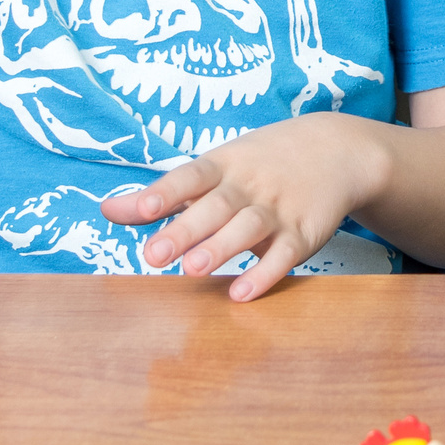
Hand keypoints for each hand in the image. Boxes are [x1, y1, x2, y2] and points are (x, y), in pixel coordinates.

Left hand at [98, 114, 381, 301]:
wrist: (338, 151)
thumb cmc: (261, 164)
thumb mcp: (216, 169)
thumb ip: (163, 195)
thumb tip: (106, 210)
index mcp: (224, 166)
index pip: (190, 177)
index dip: (164, 193)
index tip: (139, 210)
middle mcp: (250, 185)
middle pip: (216, 206)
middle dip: (186, 229)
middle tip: (154, 254)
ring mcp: (278, 208)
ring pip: (249, 227)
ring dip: (221, 248)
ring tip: (192, 270)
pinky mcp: (304, 232)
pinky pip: (284, 254)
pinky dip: (265, 273)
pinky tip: (242, 293)